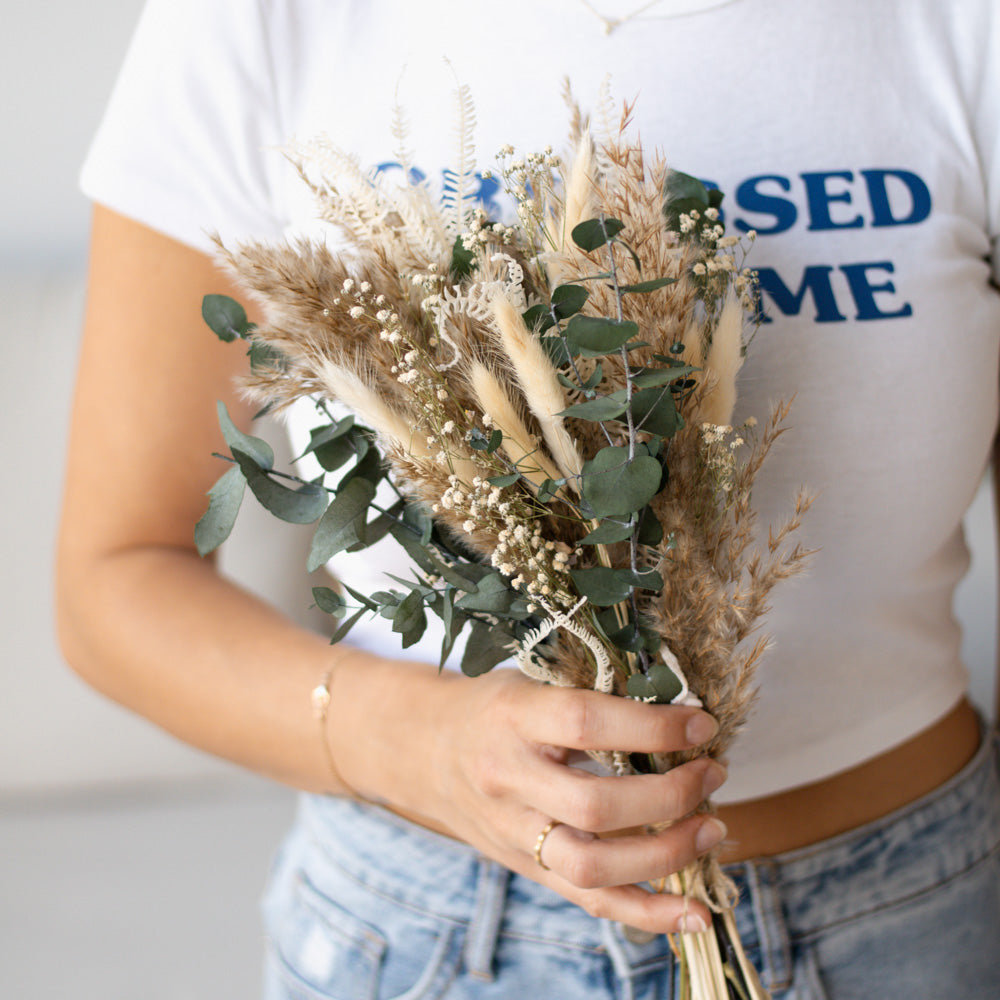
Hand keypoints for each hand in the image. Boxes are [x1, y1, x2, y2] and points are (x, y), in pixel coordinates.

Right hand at [342, 667, 726, 933]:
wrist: (424, 750)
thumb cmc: (491, 707)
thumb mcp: (529, 680)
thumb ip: (588, 694)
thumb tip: (678, 710)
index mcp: (512, 717)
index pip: (586, 723)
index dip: (652, 727)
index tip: (702, 724)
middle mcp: (509, 779)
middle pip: (596, 806)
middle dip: (671, 795)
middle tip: (712, 775)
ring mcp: (514, 832)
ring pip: (593, 866)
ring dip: (667, 855)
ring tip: (711, 828)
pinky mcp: (525, 867)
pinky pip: (589, 902)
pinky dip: (649, 915)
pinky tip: (696, 913)